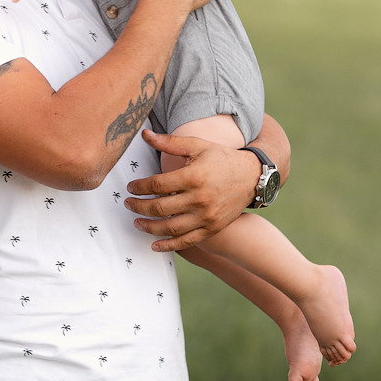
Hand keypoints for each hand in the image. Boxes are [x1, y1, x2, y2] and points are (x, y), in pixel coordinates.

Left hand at [123, 127, 259, 250]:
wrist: (251, 176)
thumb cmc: (222, 159)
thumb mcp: (197, 145)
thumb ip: (170, 142)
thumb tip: (145, 134)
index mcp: (193, 176)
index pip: (156, 185)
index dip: (139, 187)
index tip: (130, 187)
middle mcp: (199, 198)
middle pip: (159, 208)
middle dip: (139, 207)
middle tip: (128, 204)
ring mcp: (206, 216)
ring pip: (170, 228)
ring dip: (149, 227)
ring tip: (137, 223)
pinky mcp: (212, 228)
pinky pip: (187, 241)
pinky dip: (169, 245)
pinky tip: (155, 245)